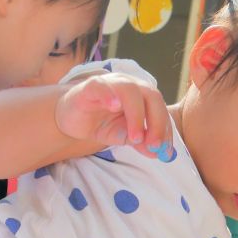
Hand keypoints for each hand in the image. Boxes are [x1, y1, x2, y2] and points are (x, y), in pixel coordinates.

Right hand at [55, 75, 173, 159]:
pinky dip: (110, 95)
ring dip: (136, 116)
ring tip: (134, 138)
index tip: (165, 152)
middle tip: (154, 146)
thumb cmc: (100, 123)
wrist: (72, 118)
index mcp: (142, 96)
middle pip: (152, 96)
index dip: (165, 130)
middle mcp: (130, 86)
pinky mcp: (91, 87)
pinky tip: (114, 107)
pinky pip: (102, 86)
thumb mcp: (123, 136)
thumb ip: (141, 142)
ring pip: (130, 91)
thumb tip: (158, 153)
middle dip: (157, 122)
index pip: (160, 109)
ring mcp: (111, 84)